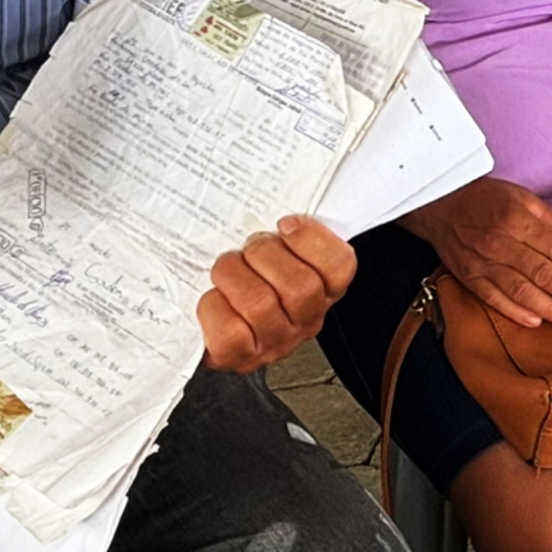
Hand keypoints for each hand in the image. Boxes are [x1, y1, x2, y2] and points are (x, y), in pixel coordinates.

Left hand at [196, 216, 356, 371]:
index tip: (284, 224)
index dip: (312, 240)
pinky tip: (213, 299)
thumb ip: (282, 228)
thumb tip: (272, 193)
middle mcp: (306, 318)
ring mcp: (276, 341)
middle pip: (300, 285)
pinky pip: (230, 331)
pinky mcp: (242, 358)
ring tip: (224, 269)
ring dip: (232, 275)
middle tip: (247, 249)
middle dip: (263, 255)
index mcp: (323, 287)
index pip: (341, 265)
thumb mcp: (271, 247)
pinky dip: (213, 307)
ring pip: (260, 303)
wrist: (211, 322)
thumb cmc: (245, 276)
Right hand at [406, 176, 551, 329]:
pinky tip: (534, 321)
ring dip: (547, 308)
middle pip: (541, 272)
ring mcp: (483, 263)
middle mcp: (501, 243)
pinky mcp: (470, 277)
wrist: (439, 204)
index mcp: (517, 220)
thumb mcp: (521, 196)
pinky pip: (493, 298)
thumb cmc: (483, 198)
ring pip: (519, 290)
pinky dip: (514, 311)